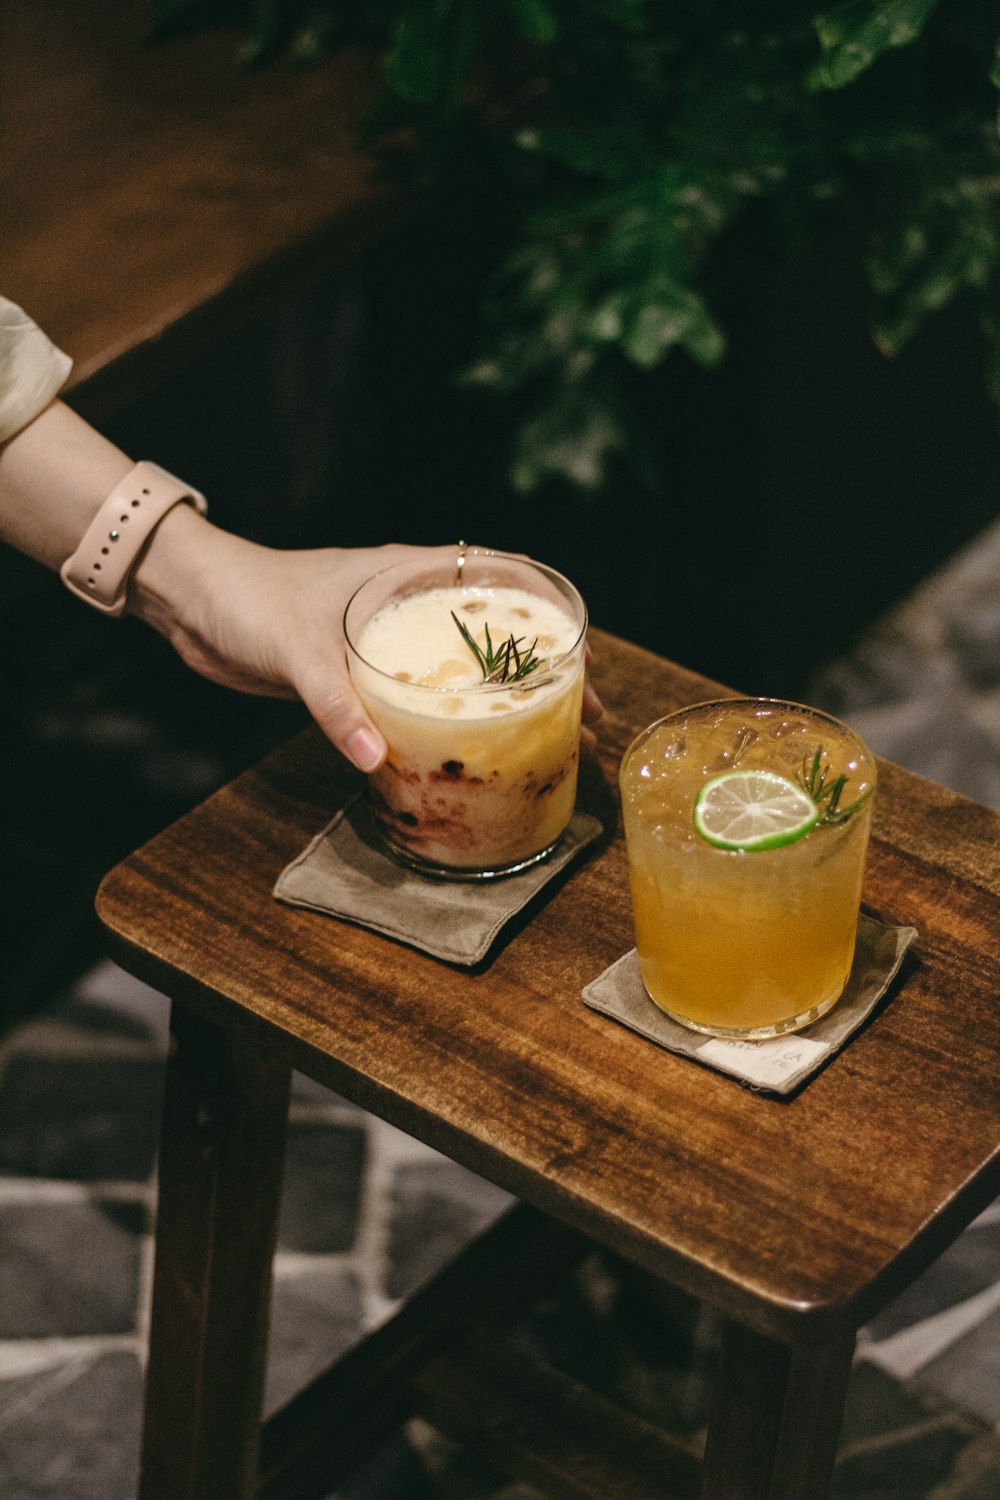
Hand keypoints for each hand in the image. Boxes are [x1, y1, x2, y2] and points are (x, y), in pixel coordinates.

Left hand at [133, 514, 602, 769]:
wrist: (192, 603)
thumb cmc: (247, 601)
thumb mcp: (297, 651)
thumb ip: (335, 705)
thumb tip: (376, 759)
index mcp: (404, 574)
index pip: (496, 575)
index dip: (546, 611)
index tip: (583, 654)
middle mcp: (404, 601)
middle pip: (493, 631)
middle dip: (544, 672)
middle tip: (584, 718)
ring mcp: (384, 636)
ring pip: (462, 666)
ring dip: (504, 699)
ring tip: (547, 741)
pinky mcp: (360, 670)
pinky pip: (423, 694)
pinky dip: (454, 718)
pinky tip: (468, 752)